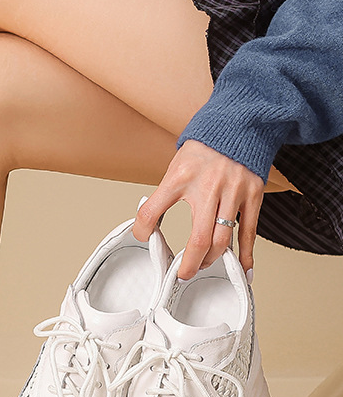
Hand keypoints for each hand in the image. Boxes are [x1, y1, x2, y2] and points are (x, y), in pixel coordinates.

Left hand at [132, 139, 264, 279]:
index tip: (144, 238)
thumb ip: (164, 195)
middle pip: (199, 238)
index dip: (144, 229)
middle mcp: (209, 185)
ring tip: (203, 265)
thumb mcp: (176, 167)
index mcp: (181, 177)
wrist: (240, 124)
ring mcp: (234, 191)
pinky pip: (250, 231)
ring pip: (223, 239)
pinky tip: (242, 269)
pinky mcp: (253, 194)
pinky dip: (245, 254)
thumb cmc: (205, 149)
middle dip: (190, 263)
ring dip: (212, 260)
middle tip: (183, 273)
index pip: (153, 209)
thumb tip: (150, 227)